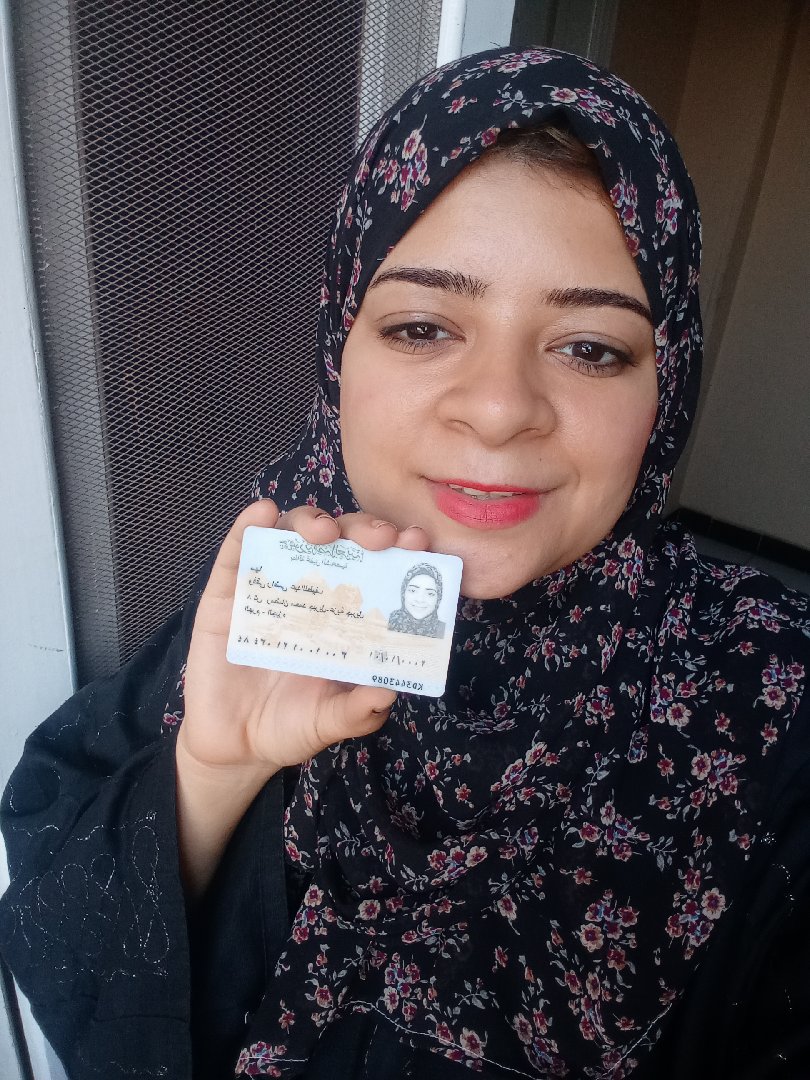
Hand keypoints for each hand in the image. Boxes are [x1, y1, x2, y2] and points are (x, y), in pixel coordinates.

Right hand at [179, 500, 428, 783]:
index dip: (400, 549)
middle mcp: (313, 590)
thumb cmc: (290, 726)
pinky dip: (248, 526)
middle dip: (364, 529)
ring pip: (292, 533)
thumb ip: (359, 711)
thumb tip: (389, 692)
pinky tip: (263, 513)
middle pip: (342, 540)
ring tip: (324, 532)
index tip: (418, 543)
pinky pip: (236, 550)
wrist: (232, 747)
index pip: (379, 566)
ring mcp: (268, 586)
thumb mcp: (331, 722)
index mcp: (348, 613)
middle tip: (380, 539)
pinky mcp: (224, 593)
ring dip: (312, 521)